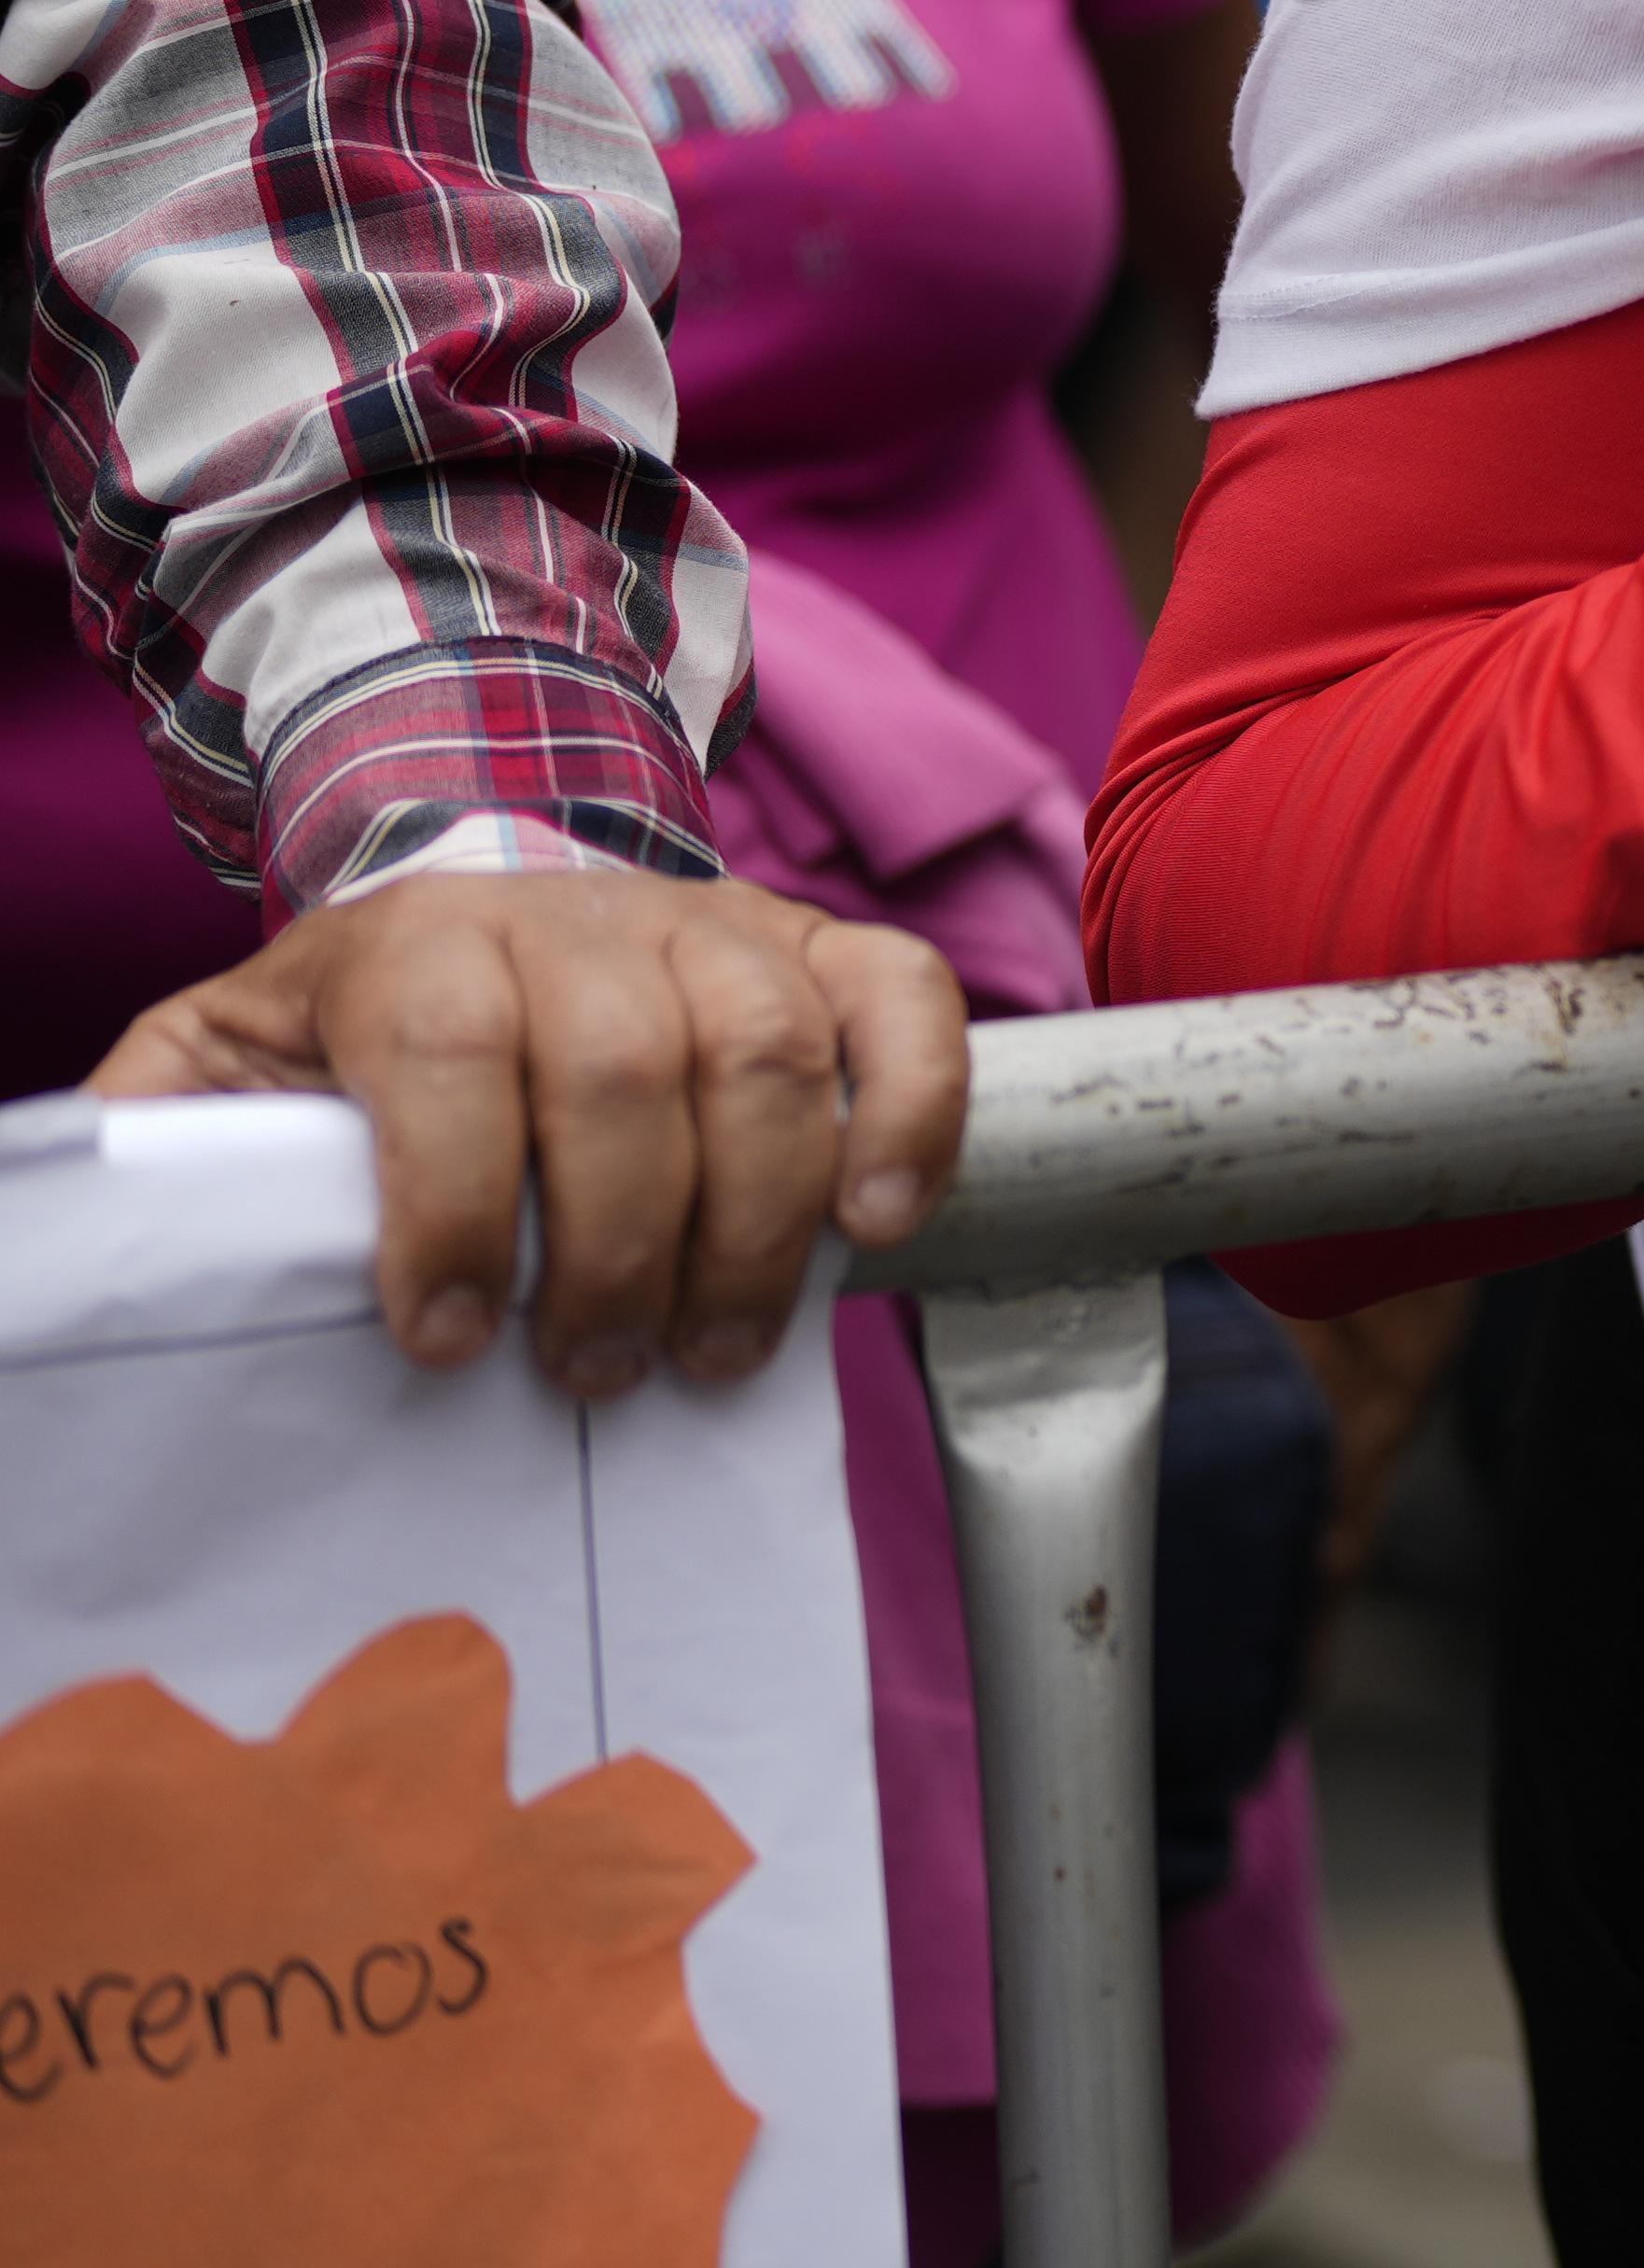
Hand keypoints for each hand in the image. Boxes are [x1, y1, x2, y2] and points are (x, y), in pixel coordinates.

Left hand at [90, 868, 965, 1397]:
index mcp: (420, 943)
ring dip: (759, 1221)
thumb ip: (168, 1133)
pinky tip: (878, 1221)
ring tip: (721, 1346)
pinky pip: (907, 1001)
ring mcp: (719, 923)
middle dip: (619, 1250)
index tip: (448, 1341)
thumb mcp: (226, 1057)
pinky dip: (913, 1111)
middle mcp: (580, 916)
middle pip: (628, 1071)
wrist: (493, 894)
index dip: (455, 1208)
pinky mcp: (825, 945)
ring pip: (771, 1052)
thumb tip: (106, 1223)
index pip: (452, 1059)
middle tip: (601, 1373)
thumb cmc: (363, 1025)